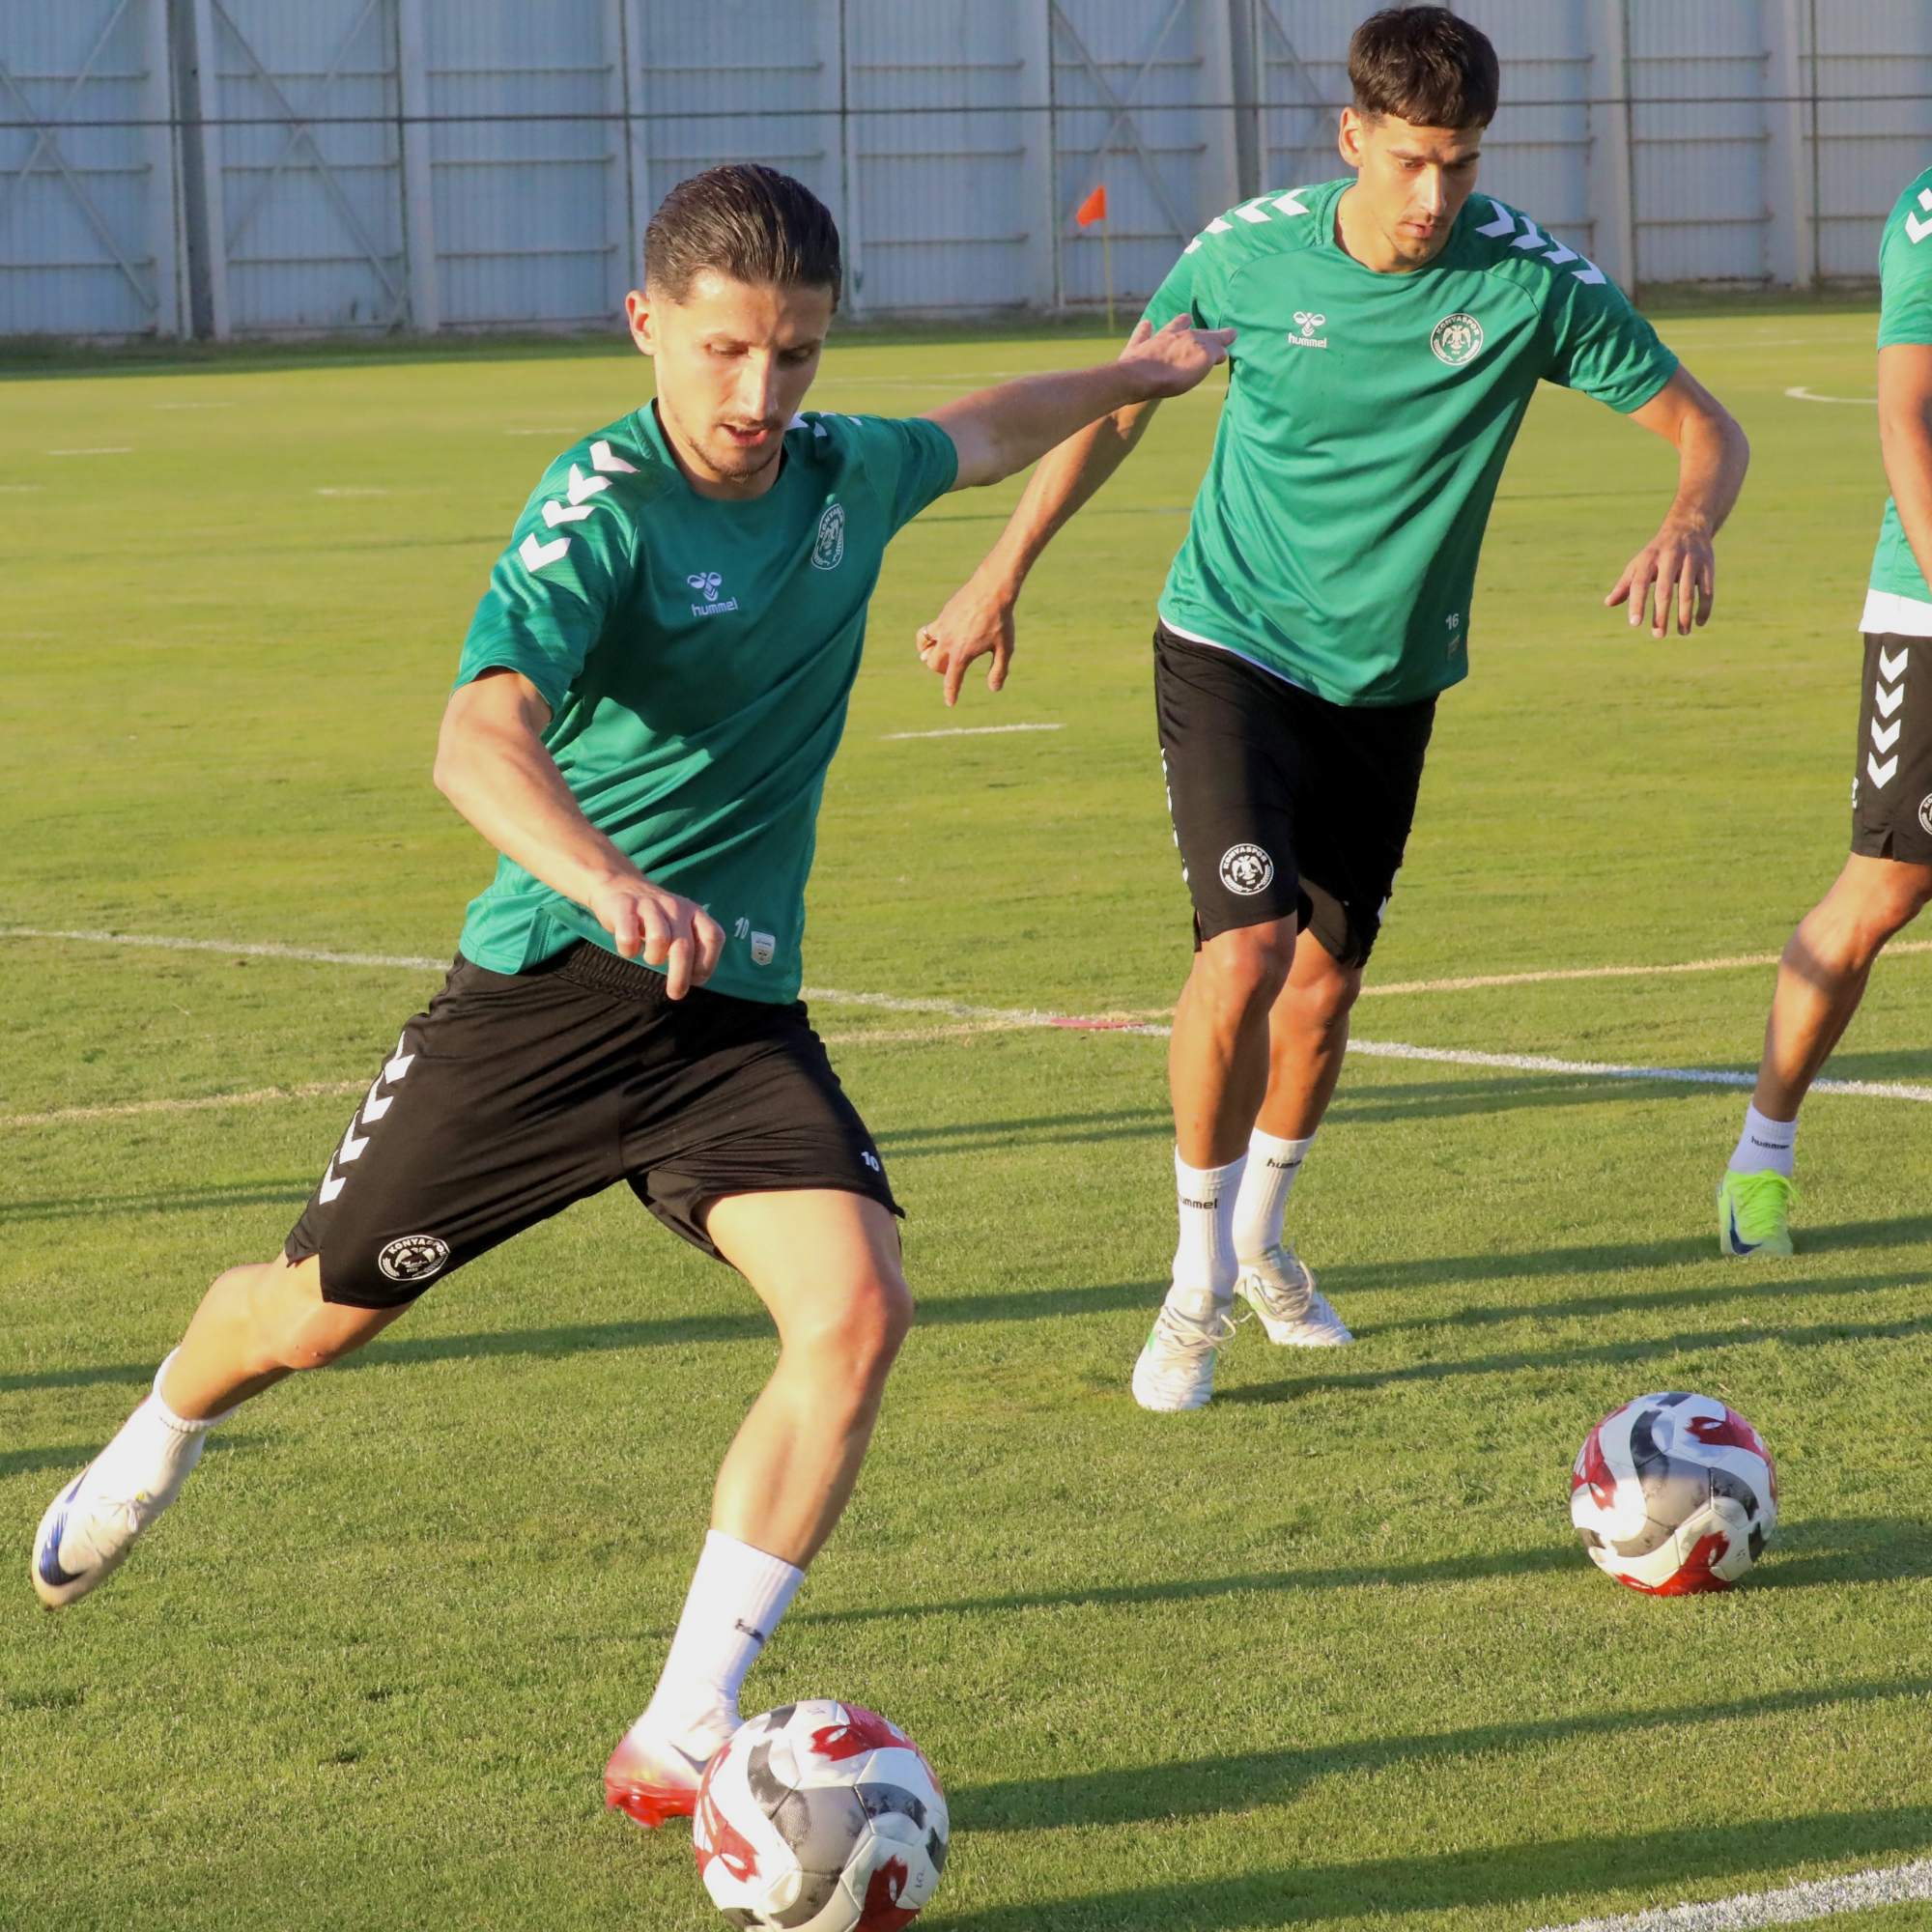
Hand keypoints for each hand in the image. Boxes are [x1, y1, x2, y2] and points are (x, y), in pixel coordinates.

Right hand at [586, 873, 724, 998]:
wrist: (618, 884)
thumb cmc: (653, 916)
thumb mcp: (680, 923)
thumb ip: (691, 944)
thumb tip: (695, 979)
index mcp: (694, 912)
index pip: (713, 937)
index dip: (708, 962)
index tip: (696, 979)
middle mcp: (675, 907)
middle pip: (684, 946)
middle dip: (680, 976)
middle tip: (675, 993)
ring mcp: (649, 906)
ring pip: (659, 940)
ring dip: (654, 958)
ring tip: (649, 958)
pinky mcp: (624, 908)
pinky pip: (628, 937)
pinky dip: (629, 949)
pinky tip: (629, 948)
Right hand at [917, 569, 1017, 706]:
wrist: (992, 589)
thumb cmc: (1001, 620)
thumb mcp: (1005, 648)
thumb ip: (999, 670)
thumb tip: (994, 688)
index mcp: (962, 655)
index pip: (951, 680)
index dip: (951, 693)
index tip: (950, 702)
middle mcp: (948, 642)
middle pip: (933, 664)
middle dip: (940, 670)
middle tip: (951, 669)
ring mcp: (942, 627)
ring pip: (924, 645)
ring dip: (927, 652)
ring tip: (933, 653)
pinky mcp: (943, 614)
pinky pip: (930, 629)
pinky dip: (933, 636)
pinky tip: (945, 633)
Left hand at [1115, 314, 1236, 400]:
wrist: (1139, 377)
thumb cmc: (1174, 373)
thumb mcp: (1201, 362)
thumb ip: (1213, 353)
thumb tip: (1222, 349)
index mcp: (1193, 340)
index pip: (1213, 338)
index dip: (1223, 337)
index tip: (1232, 333)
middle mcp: (1175, 336)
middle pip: (1194, 332)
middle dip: (1205, 332)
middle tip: (1213, 330)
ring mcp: (1154, 341)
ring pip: (1170, 327)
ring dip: (1178, 322)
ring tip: (1185, 317)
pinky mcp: (1136, 349)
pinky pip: (1141, 335)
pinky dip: (1145, 330)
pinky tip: (1146, 323)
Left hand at [1605, 518, 1714, 636]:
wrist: (1687, 527)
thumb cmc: (1656, 553)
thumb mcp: (1638, 564)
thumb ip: (1625, 584)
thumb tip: (1608, 603)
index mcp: (1648, 560)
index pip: (1639, 584)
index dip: (1636, 604)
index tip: (1635, 623)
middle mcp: (1669, 559)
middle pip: (1664, 591)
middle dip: (1661, 614)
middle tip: (1658, 635)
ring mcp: (1690, 561)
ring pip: (1687, 593)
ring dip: (1685, 615)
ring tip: (1682, 633)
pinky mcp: (1707, 565)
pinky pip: (1707, 590)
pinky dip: (1704, 608)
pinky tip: (1699, 623)